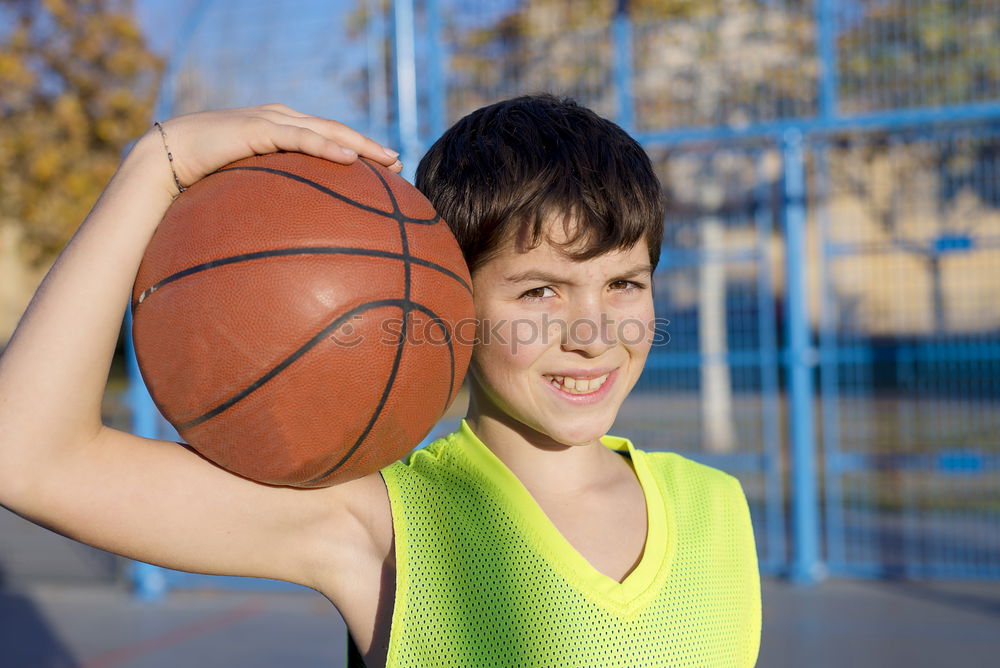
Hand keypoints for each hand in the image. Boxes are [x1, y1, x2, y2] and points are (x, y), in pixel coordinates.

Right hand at [149, 104, 401, 193]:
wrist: (163, 160)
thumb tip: (290, 245)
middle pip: (334, 130)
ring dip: (359, 144)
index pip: (326, 138)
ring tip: (387, 158)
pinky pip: (300, 137)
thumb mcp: (243, 193)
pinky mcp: (258, 128)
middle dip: (368, 145)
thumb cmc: (200, 181)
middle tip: (397, 163)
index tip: (384, 169)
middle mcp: (279, 120)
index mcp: (278, 131)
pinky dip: (327, 146)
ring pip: (325, 130)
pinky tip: (350, 158)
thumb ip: (269, 205)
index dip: (356, 150)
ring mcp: (270, 121)